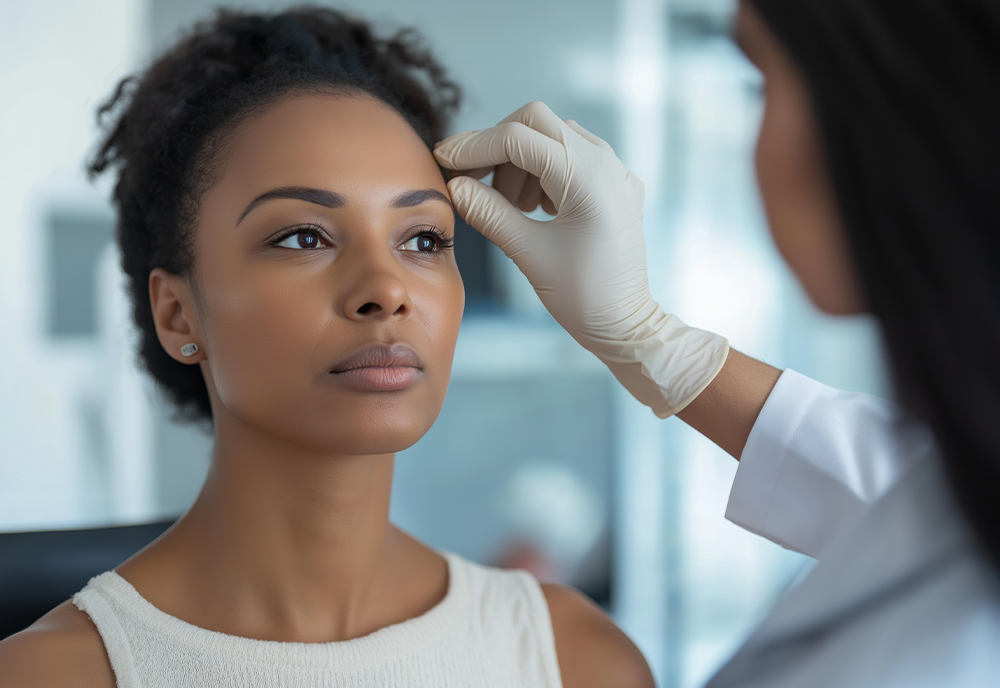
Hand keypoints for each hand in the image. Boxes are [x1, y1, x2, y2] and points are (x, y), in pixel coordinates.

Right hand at [434, 102, 727, 416]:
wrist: (626, 326)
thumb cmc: (582, 296)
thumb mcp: (528, 253)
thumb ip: (489, 212)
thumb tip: (453, 186)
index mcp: (589, 177)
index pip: (518, 137)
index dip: (473, 146)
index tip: (443, 160)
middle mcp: (607, 164)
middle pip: (536, 121)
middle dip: (496, 144)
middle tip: (470, 177)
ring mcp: (616, 171)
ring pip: (553, 136)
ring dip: (519, 159)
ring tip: (507, 204)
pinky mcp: (616, 185)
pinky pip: (572, 155)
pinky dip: (543, 169)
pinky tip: (533, 206)